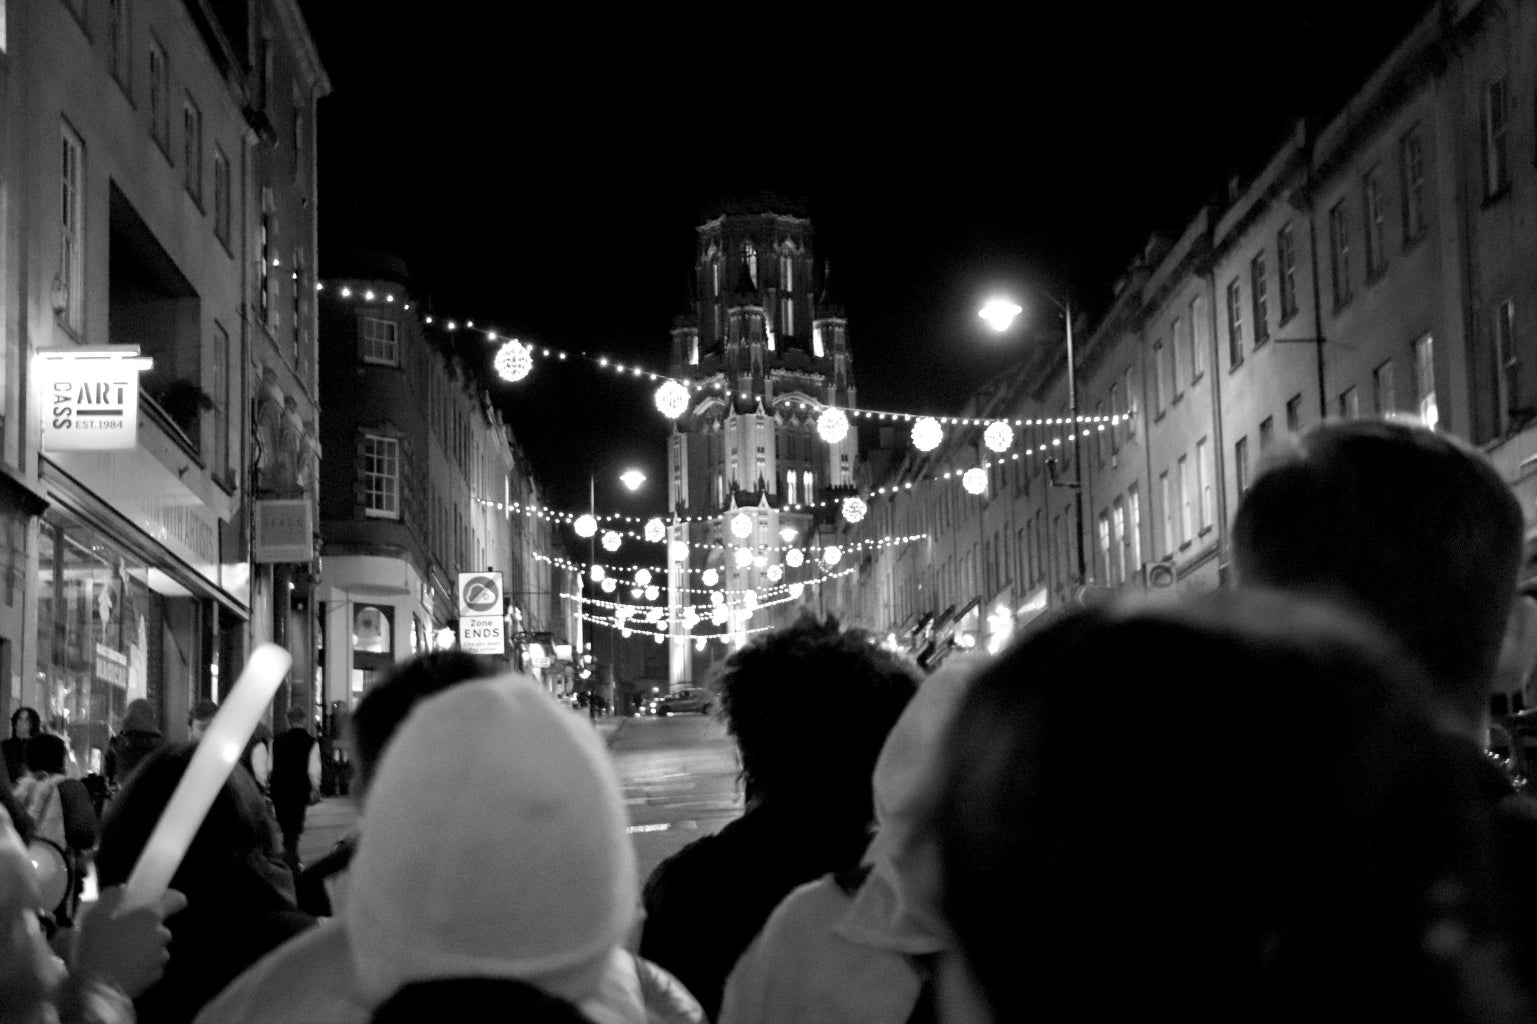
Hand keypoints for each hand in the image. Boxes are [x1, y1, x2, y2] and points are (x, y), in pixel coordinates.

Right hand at [71, 886, 186, 998]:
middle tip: (121, 935)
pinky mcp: (155, 978)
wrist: (97, 991)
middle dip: (144, 930)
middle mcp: (161, 935)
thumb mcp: (95, 918)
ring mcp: (160, 958)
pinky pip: (150, 966)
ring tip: (118, 956)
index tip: (155, 902)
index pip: (176, 899)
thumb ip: (111, 898)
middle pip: (159, 927)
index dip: (168, 899)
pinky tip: (122, 970)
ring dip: (142, 949)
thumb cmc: (96, 949)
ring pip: (154, 948)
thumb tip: (122, 890)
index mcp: (150, 917)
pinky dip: (140, 967)